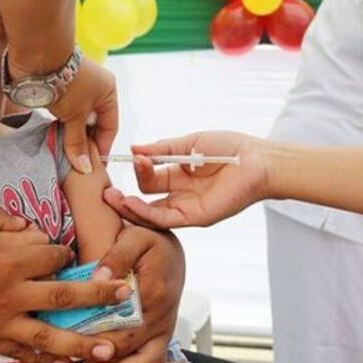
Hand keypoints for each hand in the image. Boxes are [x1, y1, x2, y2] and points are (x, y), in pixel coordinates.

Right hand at [0, 208, 129, 362]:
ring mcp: (2, 323)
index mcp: (6, 260)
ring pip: (52, 336)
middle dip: (99, 295)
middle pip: (65, 296)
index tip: (68, 255)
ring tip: (111, 348)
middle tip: (124, 296)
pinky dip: (47, 360)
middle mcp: (11, 294)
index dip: (64, 254)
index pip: (52, 256)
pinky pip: (25, 354)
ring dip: (85, 343)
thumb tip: (27, 224)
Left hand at [47, 57, 118, 172]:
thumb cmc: (64, 82)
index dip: (102, 147)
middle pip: (93, 123)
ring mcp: (76, 87)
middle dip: (84, 142)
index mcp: (108, 91)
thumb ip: (77, 142)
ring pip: (76, 118)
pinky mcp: (58, 87)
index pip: (110, 126)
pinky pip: (63, 112)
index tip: (94, 166)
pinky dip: (59, 124)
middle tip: (76, 162)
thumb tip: (85, 168)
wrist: (37, 55)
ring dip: (69, 133)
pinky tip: (52, 135)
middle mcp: (95, 88)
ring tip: (62, 151)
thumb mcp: (74, 116)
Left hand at [88, 226, 183, 362]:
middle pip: (135, 351)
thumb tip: (98, 276)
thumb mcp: (135, 238)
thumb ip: (116, 256)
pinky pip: (150, 361)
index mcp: (154, 293)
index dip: (101, 340)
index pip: (126, 325)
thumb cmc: (151, 243)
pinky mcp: (159, 336)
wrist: (172, 251)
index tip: (77, 346)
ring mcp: (162, 330)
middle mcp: (161, 317)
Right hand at [103, 131, 269, 228]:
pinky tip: (131, 203)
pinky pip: (165, 219)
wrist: (256, 160)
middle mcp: (180, 193)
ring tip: (112, 198)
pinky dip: (146, 213)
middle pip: (145, 197)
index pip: (149, 176)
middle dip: (125, 193)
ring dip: (130, 207)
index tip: (134, 156)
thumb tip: (135, 148)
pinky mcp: (195, 217)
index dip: (139, 168)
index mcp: (178, 174)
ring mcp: (186, 207)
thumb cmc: (229, 148)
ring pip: (150, 212)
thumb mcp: (188, 144)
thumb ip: (161, 149)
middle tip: (106, 189)